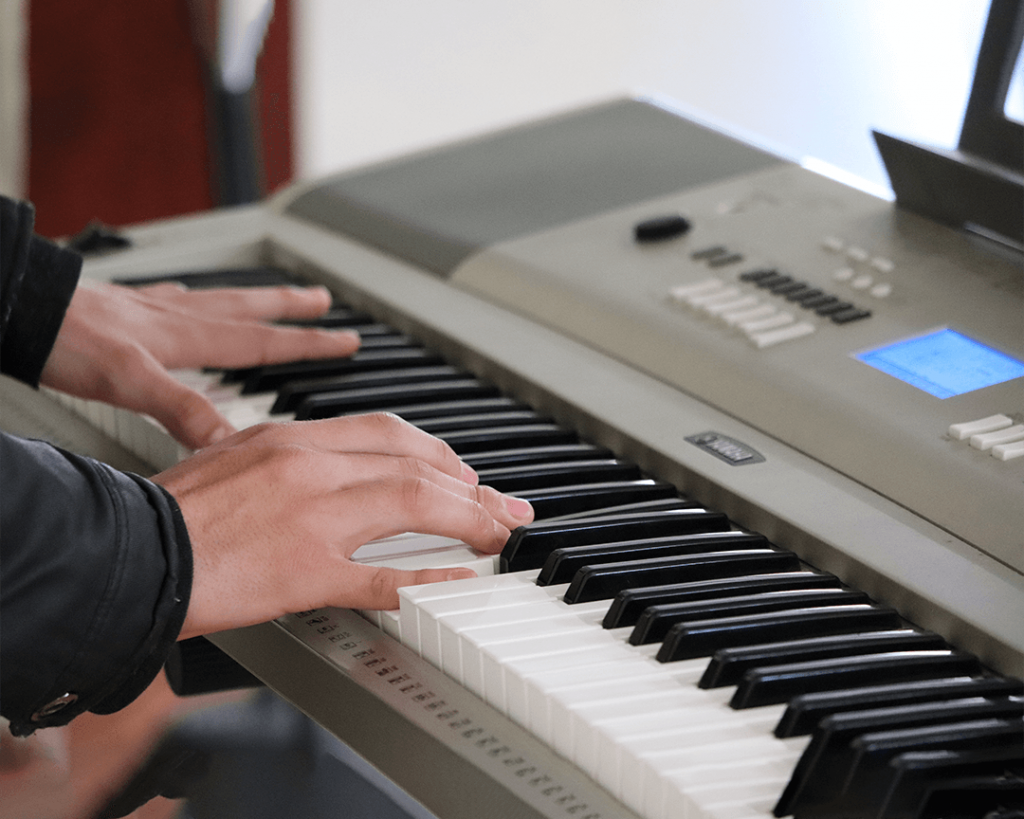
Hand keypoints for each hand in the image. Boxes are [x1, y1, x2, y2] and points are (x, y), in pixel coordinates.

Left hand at [40, 281, 359, 448]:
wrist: (18, 309)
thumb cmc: (67, 342)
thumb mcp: (130, 382)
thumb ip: (183, 408)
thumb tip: (231, 441)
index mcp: (189, 337)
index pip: (264, 342)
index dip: (308, 344)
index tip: (345, 340)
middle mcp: (179, 318)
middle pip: (250, 310)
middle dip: (291, 309)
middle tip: (323, 302)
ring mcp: (154, 310)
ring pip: (219, 300)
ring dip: (255, 299)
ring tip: (277, 294)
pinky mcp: (128, 309)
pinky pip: (179, 300)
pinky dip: (198, 300)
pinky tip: (189, 303)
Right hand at [154, 413, 534, 633]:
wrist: (124, 552)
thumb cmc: (165, 512)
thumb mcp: (225, 457)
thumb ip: (276, 457)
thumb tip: (311, 465)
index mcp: (291, 438)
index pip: (388, 433)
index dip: (438, 453)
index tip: (462, 472)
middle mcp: (310, 466)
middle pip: (416, 463)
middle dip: (471, 484)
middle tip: (503, 505)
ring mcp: (313, 517)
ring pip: (415, 502)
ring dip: (468, 518)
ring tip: (498, 533)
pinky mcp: (305, 571)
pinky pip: (384, 576)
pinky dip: (430, 578)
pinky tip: (461, 579)